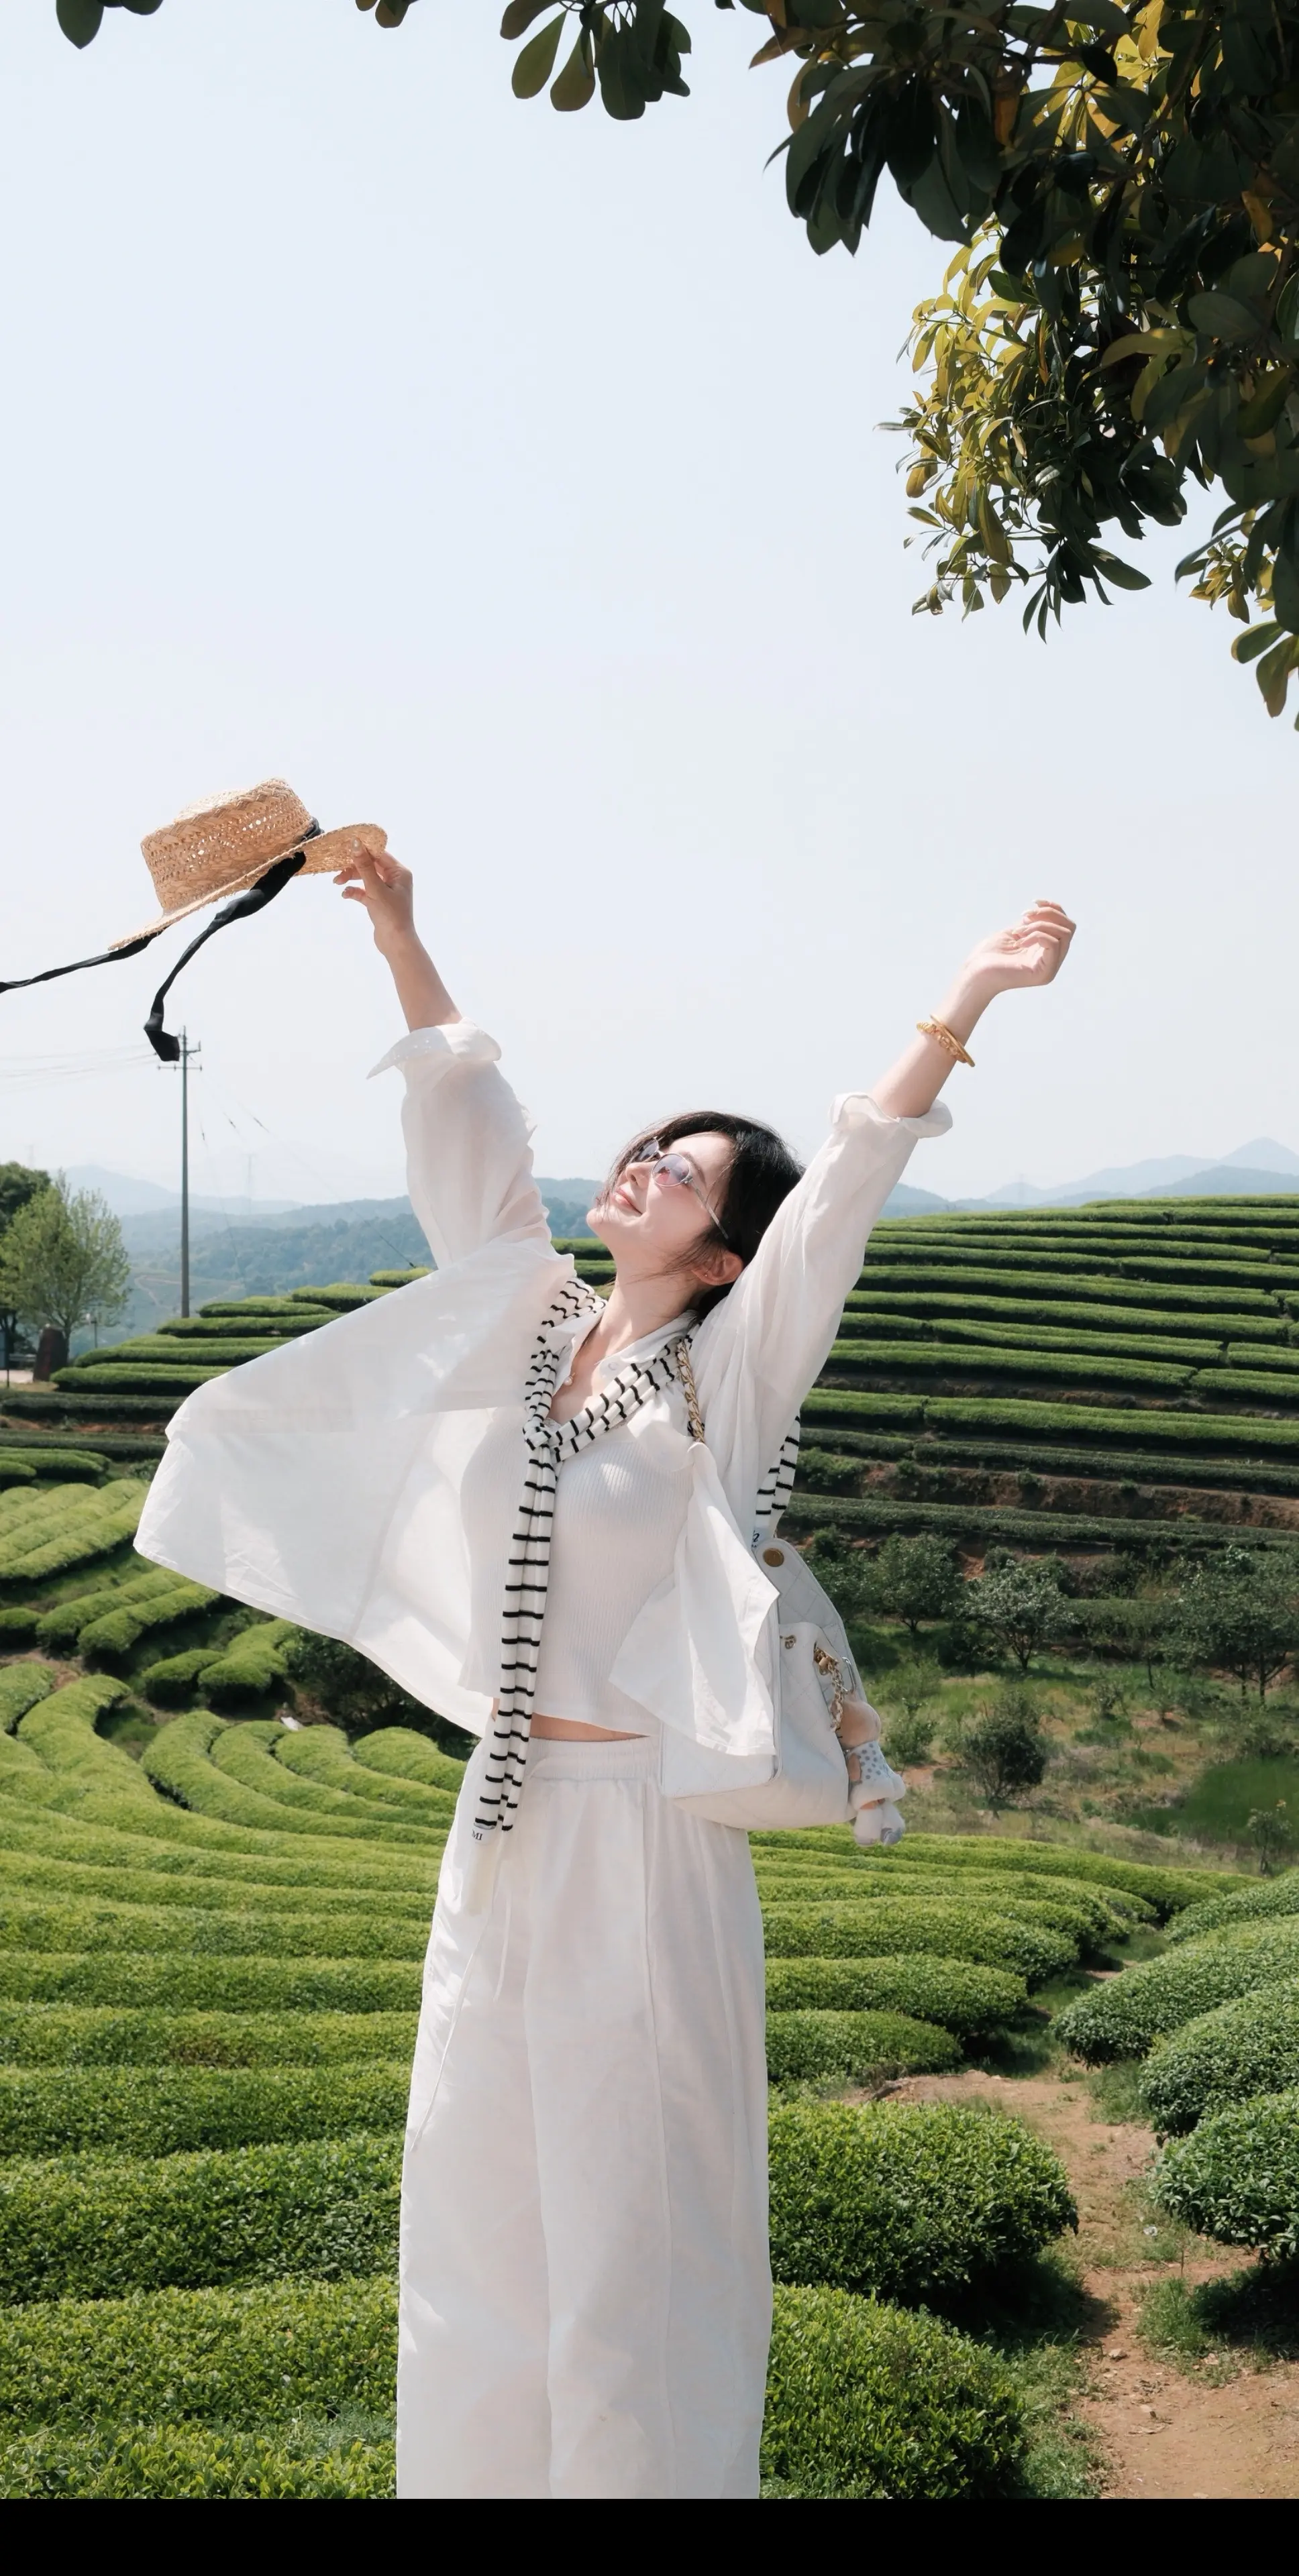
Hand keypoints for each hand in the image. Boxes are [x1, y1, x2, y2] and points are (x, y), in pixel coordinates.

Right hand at [336, 849, 415, 956]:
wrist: (396, 944)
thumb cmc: (390, 915)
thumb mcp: (375, 888)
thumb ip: (364, 866)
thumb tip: (355, 843)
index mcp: (400, 872)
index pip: (379, 854)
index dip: (362, 850)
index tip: (344, 848)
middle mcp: (395, 879)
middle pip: (370, 865)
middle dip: (353, 867)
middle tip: (337, 871)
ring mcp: (387, 891)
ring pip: (366, 878)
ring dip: (351, 879)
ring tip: (337, 883)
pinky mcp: (379, 902)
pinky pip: (364, 891)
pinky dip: (355, 891)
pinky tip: (345, 895)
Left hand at [956, 900, 1075, 1005]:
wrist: (975, 973)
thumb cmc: (989, 955)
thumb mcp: (1017, 932)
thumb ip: (1034, 923)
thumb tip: (1046, 910)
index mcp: (1047, 951)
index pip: (1065, 924)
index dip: (1053, 908)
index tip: (1034, 903)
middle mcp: (1053, 960)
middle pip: (1069, 928)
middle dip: (1049, 914)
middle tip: (1024, 917)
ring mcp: (1050, 968)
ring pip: (1064, 934)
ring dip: (1040, 925)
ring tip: (1018, 932)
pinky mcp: (1044, 973)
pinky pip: (1053, 944)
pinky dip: (1037, 935)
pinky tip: (1019, 941)